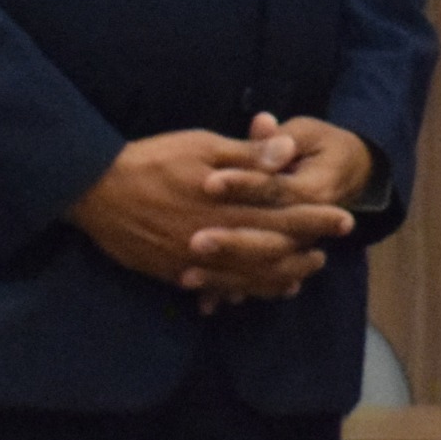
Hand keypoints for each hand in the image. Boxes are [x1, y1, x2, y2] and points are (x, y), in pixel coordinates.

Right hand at [72, 129, 355, 303]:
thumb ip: (248, 156)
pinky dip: (240, 292)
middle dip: (303, 255)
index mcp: (229, 206)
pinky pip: (215, 289)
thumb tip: (288, 152)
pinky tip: (250, 293)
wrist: (95, 190)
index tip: (345, 220)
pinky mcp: (174, 273)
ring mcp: (196, 262)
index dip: (318, 219)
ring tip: (299, 277)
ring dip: (277, 279)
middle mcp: (218, 241)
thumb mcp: (202, 146)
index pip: (285, 215)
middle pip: (272, 254)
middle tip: (326, 255)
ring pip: (247, 279)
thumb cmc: (153, 160)